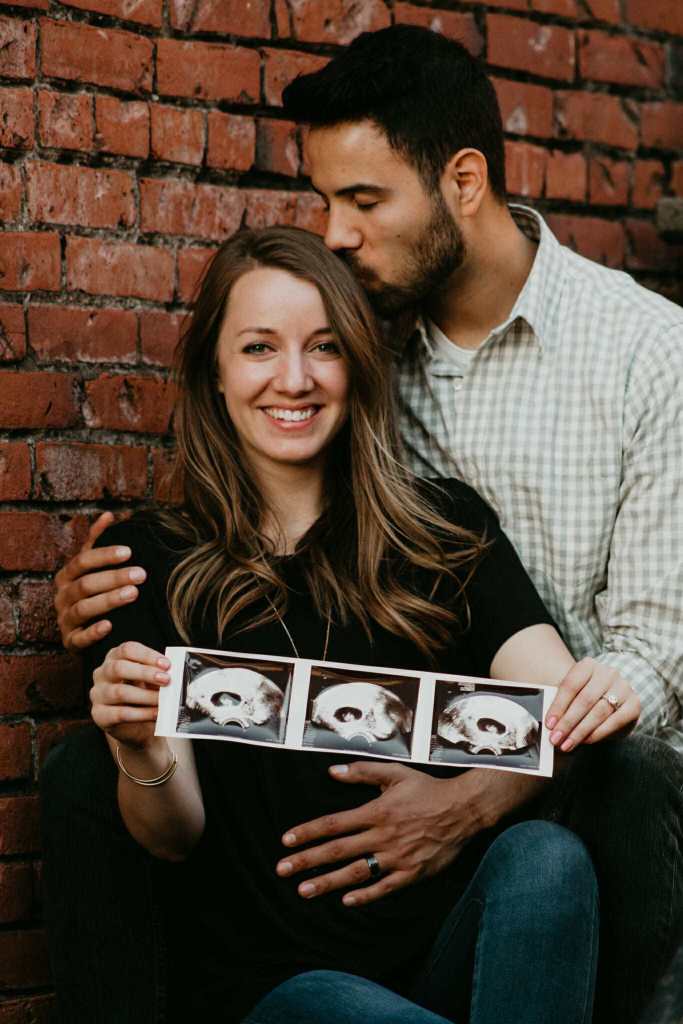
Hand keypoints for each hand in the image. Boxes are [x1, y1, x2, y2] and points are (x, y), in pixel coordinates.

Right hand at [55, 512, 145, 650]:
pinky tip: (110, 625)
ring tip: (134, 593)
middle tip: (141, 574)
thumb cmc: (93, 593)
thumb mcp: (93, 567)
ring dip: (109, 600)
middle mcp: (62, 596)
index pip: (83, 561)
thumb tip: (108, 514)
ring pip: (84, 608)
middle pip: (86, 584)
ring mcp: (65, 620)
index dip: (105, 555)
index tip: (130, 551)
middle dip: (114, 578)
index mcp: (67, 575)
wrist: (84, 632)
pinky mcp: (70, 642)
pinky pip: (79, 638)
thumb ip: (98, 542)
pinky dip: (93, 632)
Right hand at [90, 641, 170, 749]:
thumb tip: (174, 672)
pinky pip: (120, 713)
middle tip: (166, 680)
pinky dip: (142, 714)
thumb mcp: (150, 680)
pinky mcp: (99, 715)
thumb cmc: (143, 694)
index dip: (147, 655)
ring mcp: (98, 694)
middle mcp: (102, 673)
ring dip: (146, 696)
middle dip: (145, 673)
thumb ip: (158, 673)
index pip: (127, 649)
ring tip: (163, 700)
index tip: (166, 665)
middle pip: (119, 668)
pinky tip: (156, 714)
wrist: (135, 724)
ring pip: (120, 692)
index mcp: (115, 658)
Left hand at [276, 762, 493, 906]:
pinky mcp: (412, 873)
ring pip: (355, 872)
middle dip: (307, 860)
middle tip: (282, 870)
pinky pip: (385, 887)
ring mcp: (396, 857)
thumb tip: (332, 771)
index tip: (286, 841)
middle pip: (337, 850)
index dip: (308, 832)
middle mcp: (382, 836)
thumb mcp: (395, 773)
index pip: (333, 824)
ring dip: (327, 882)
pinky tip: (346, 901)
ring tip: (303, 891)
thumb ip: (363, 772)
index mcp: (376, 811)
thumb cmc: (427, 790)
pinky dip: (365, 895)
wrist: (463, 809)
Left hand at [545, 657, 639, 751]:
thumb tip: (550, 722)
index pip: (570, 685)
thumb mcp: (573, 694)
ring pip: (599, 712)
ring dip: (580, 731)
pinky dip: (598, 733)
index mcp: (588, 665)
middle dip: (568, 722)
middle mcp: (608, 673)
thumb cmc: (587, 695)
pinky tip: (586, 741)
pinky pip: (615, 721)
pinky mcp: (634, 704)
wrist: (613, 697)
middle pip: (584, 700)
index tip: (549, 724)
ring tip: (567, 743)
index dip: (558, 706)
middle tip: (556, 738)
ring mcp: (623, 688)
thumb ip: (562, 703)